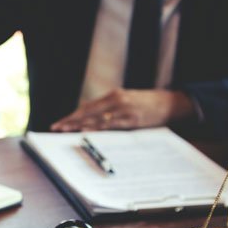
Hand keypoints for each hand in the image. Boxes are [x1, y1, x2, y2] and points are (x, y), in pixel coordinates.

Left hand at [50, 88, 196, 131]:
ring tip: (65, 130)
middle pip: (87, 112)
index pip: (87, 107)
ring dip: (79, 125)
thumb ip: (110, 109)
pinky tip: (87, 130)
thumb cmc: (147, 105)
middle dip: (70, 121)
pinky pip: (111, 125)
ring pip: (97, 118)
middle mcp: (116, 100)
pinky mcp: (132, 120)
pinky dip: (97, 128)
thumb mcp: (127, 102)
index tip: (59, 123)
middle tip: (56, 128)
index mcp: (113, 96)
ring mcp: (123, 110)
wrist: (172, 103)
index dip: (72, 116)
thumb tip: (90, 118)